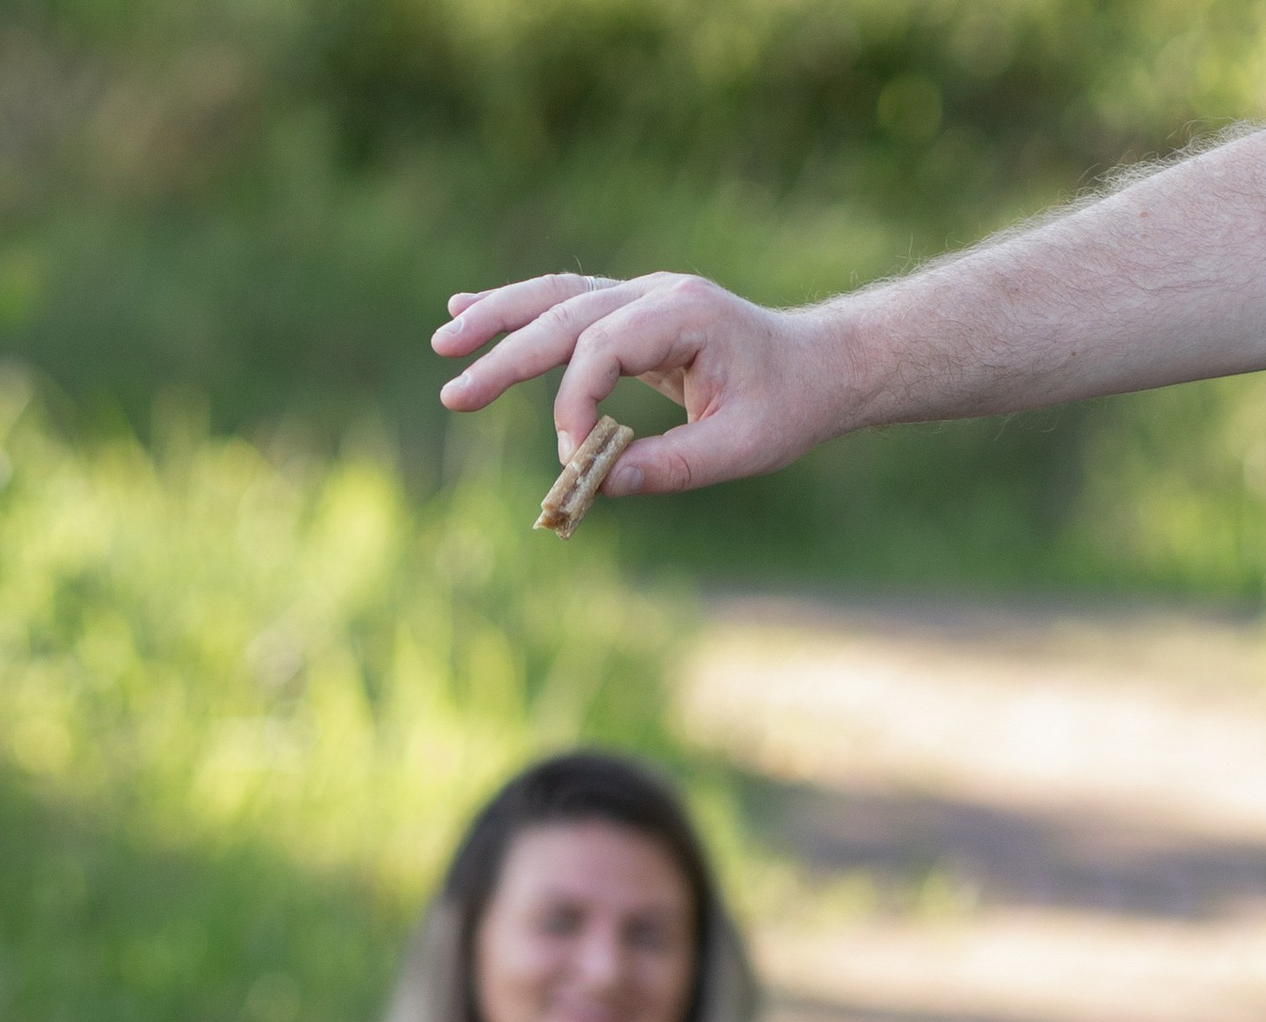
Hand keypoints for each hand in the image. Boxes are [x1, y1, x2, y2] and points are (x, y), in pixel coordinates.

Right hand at [434, 271, 857, 496]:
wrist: (820, 365)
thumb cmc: (788, 406)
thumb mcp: (740, 448)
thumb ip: (670, 467)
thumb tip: (597, 485)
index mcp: (684, 313)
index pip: (601, 346)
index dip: (574, 403)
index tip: (571, 459)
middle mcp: (656, 292)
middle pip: (563, 311)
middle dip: (504, 353)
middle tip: (454, 393)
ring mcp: (642, 296)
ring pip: (555, 296)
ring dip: (498, 319)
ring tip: (445, 340)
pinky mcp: (633, 313)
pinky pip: (567, 305)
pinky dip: (520, 313)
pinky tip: (470, 313)